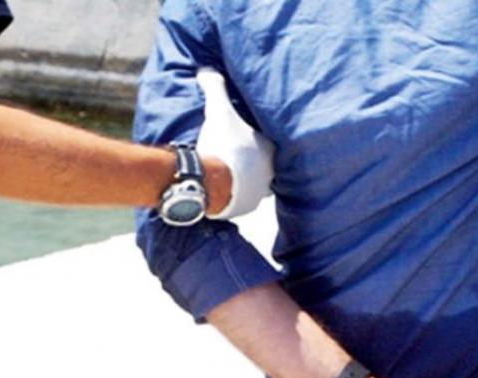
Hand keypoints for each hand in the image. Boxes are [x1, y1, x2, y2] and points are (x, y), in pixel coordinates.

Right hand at [196, 67, 275, 218]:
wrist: (210, 182)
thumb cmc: (220, 144)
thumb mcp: (218, 111)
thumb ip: (215, 88)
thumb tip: (206, 70)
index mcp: (270, 149)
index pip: (271, 141)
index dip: (256, 137)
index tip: (245, 135)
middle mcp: (271, 173)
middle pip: (264, 164)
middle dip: (253, 159)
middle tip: (236, 154)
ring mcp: (259, 192)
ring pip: (255, 184)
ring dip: (245, 179)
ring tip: (229, 172)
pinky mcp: (245, 207)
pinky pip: (242, 199)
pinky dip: (234, 194)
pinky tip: (223, 187)